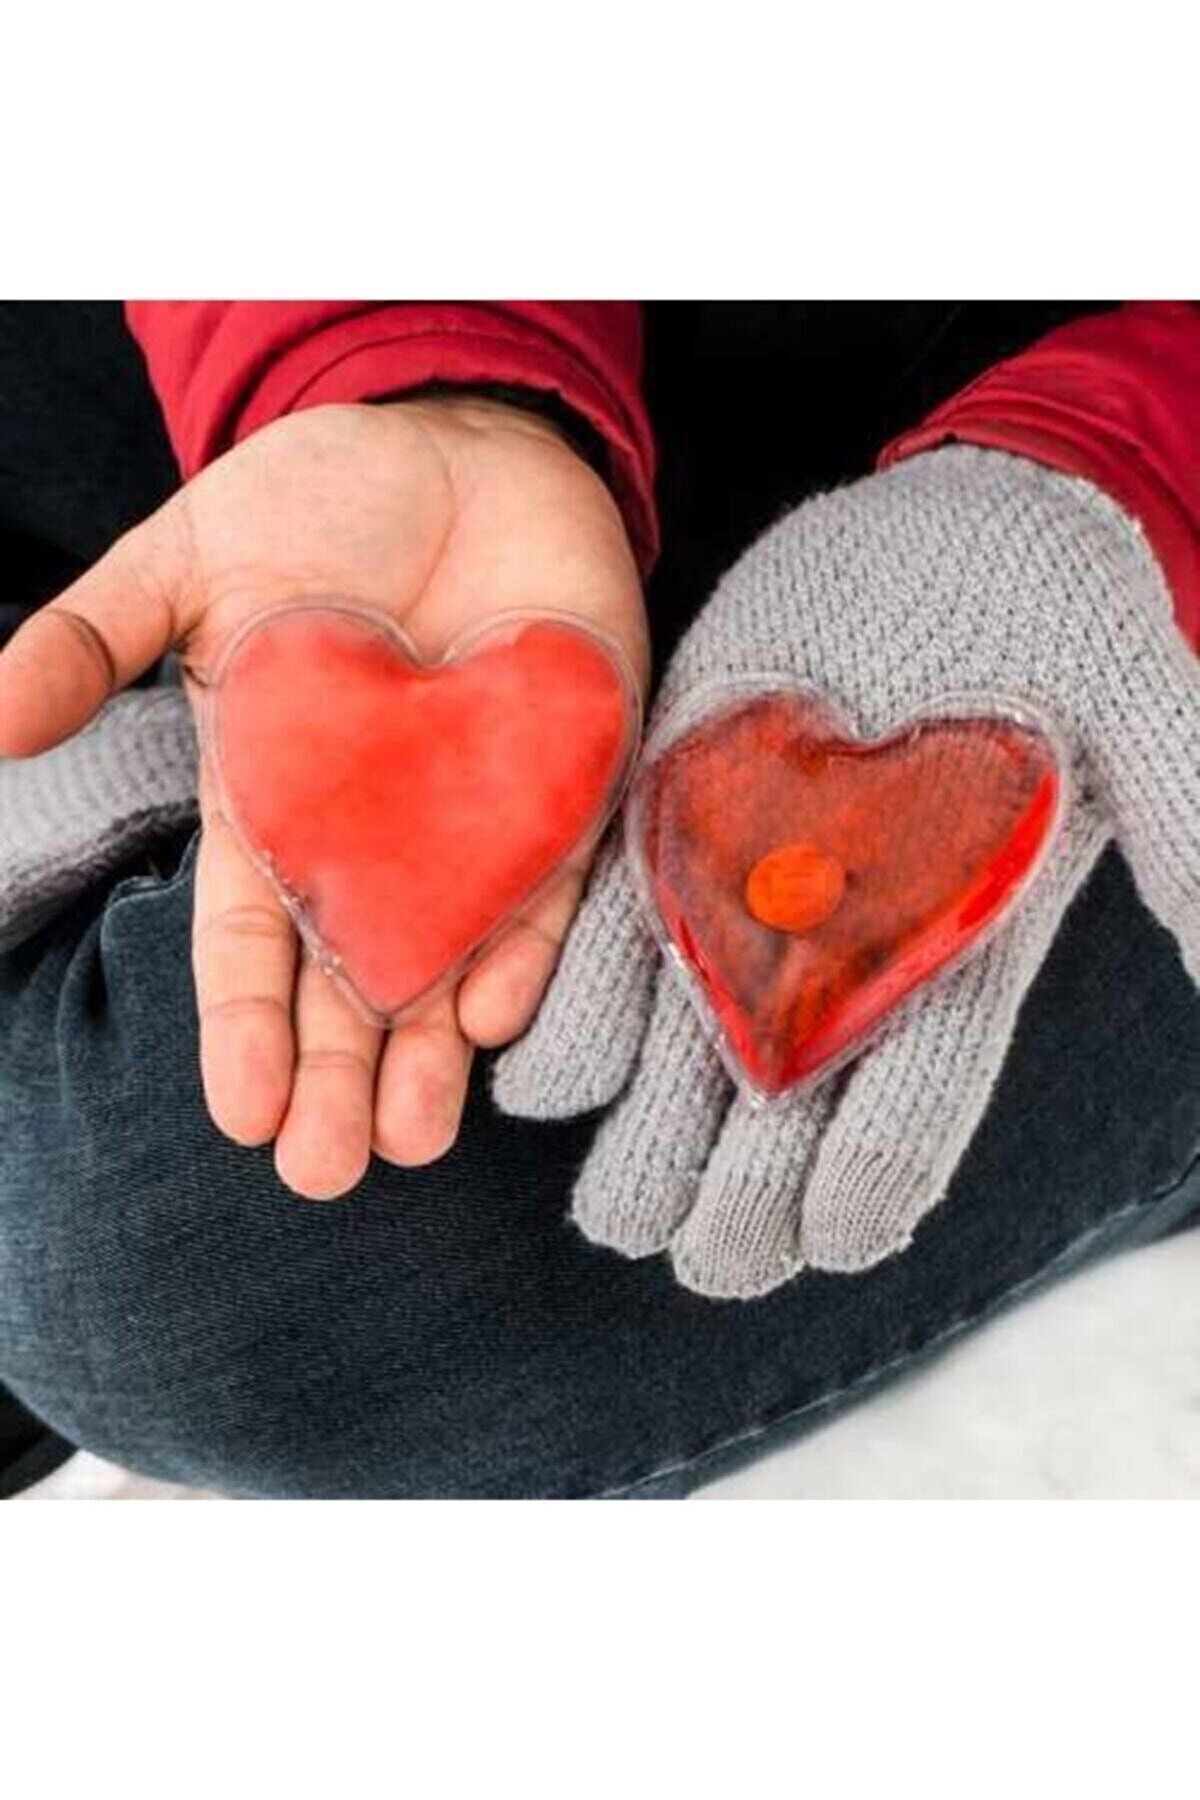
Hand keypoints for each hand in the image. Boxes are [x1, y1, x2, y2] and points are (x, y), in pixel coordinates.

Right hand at [0, 397, 647, 1196]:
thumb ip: (92, 639)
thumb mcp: (184, 560)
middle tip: (323, 1172)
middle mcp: (371, 835)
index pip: (250, 936)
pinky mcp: (563, 783)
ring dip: (430, 1053)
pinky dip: (527, 946)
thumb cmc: (315, 500)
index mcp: (272, 803)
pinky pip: (548, 883)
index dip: (243, 1024)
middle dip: (335, 1075)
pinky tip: (497, 1013)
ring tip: (411, 1141)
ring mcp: (470, 817)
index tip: (239, 1109)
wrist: (459, 438)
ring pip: (448, 959)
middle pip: (349, 976)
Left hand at [495, 446, 1199, 1296]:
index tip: (827, 1244)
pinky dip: (585, 1018)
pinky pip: (627, 947)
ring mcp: (761, 896)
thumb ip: (1182, 825)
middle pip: (793, 1108)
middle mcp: (850, 948)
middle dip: (743, 1194)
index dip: (871, 1183)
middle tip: (698, 1259)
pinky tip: (546, 1082)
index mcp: (954, 946)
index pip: (919, 1097)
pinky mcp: (685, 830)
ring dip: (653, 1139)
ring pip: (697, 1055)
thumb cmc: (1053, 610)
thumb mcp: (1134, 698)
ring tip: (614, 1215)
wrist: (956, 529)